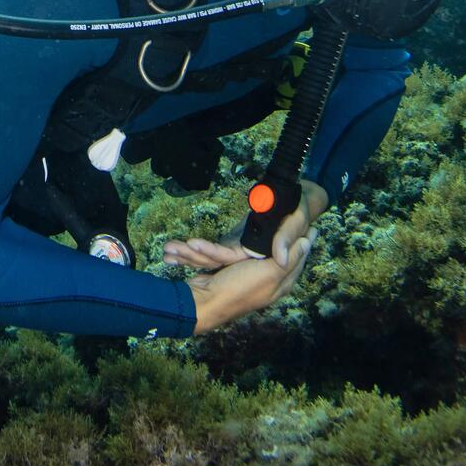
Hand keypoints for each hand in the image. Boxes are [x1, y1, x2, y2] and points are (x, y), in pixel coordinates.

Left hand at [161, 179, 328, 271]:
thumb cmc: (298, 210)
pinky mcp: (235, 248)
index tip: (193, 246)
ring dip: (187, 255)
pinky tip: (171, 252)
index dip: (213, 254)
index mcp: (261, 259)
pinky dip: (192, 252)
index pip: (233, 258)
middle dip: (191, 256)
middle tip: (169, 250)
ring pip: (210, 258)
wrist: (299, 204)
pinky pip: (211, 253)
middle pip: (216, 260)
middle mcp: (248, 261)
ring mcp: (240, 256)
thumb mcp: (296, 221)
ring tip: (166, 251)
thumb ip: (287, 237)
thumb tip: (280, 256)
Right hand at [181, 219, 316, 333]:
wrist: (205, 300)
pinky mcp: (237, 271)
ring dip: (275, 243)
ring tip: (278, 226)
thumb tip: (307, 242)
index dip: (305, 241)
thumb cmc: (238, 287)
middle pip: (285, 256)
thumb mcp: (268, 273)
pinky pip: (250, 255)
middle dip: (290, 241)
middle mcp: (271, 282)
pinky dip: (254, 245)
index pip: (300, 258)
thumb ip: (289, 258)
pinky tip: (254, 236)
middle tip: (294, 220)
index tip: (309, 224)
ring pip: (268, 255)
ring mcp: (254, 277)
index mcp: (282, 284)